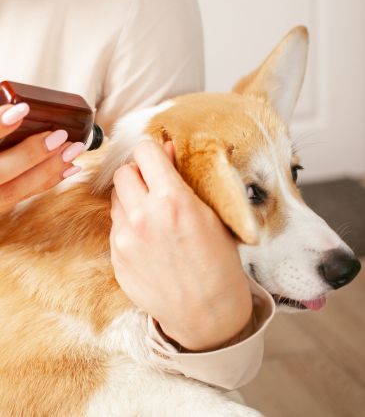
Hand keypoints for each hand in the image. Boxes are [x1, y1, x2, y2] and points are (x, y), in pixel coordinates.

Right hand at [0, 103, 84, 213]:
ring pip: (15, 190)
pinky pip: (24, 195)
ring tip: (73, 149)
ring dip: (49, 169)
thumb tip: (21, 105)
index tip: (23, 110)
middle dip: (31, 154)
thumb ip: (0, 123)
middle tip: (60, 135)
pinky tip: (70, 167)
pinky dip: (49, 181)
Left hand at [110, 140, 252, 350]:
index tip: (159, 160)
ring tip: (153, 217)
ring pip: (116, 199)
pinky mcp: (116, 258)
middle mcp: (142, 217)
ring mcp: (125, 239)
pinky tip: (148, 241)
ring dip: (131, 199)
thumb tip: (166, 150)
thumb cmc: (219, 264)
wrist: (207, 313)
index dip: (153, 153)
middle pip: (123, 173)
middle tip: (155, 188)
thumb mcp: (211, 215)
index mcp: (172, 200)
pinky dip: (128, 226)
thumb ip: (183, 179)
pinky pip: (116, 227)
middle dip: (139, 174)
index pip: (144, 151)